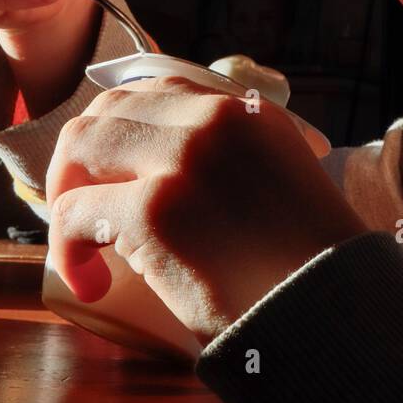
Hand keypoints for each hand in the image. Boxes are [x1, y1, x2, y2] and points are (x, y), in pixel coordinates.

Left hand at [45, 75, 369, 346]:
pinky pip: (73, 214)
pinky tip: (93, 284)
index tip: (115, 170)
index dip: (123, 128)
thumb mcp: (283, 184)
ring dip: (68, 194)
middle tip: (87, 209)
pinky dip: (68, 251)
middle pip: (108, 109)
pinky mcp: (153, 210)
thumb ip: (235, 161)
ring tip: (84, 244)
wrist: (333, 311)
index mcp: (249, 113)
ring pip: (80, 147)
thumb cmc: (309, 268)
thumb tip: (163, 175)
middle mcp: (213, 121)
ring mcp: (181, 160)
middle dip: (84, 159)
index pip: (160, 90)